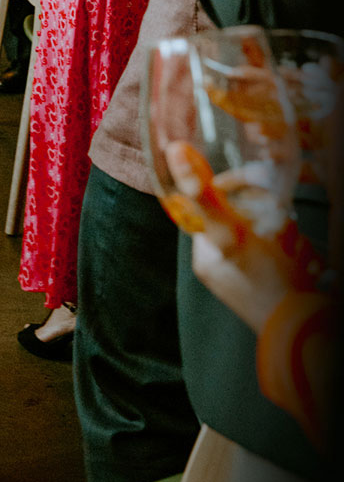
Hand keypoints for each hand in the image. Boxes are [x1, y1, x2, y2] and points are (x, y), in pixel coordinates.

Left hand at [166, 141, 306, 333]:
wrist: (306, 329)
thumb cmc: (266, 283)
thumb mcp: (232, 233)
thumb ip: (204, 197)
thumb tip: (175, 152)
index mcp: (207, 257)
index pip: (212, 207)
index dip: (233, 190)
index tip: (252, 185)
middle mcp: (226, 268)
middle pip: (246, 219)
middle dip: (269, 217)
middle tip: (282, 230)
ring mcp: (254, 277)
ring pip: (272, 235)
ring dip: (288, 236)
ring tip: (295, 252)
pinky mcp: (280, 285)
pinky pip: (290, 255)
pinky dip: (299, 253)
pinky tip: (306, 263)